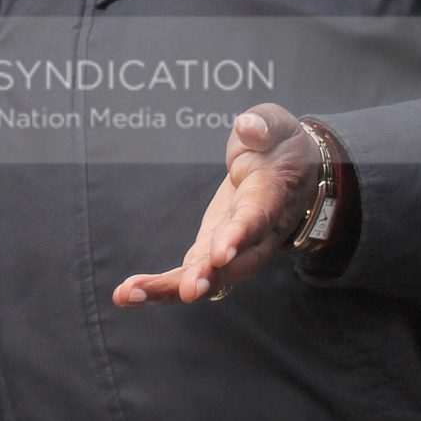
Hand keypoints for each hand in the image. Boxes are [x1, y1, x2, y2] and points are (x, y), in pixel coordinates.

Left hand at [113, 104, 318, 307]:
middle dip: (209, 277)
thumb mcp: (276, 125)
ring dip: (171, 289)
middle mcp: (257, 232)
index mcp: (271, 195)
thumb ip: (264, 125)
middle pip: (235, 262)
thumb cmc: (279, 146)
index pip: (256, 218)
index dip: (240, 236)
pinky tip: (127, 294)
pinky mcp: (211, 252)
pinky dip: (161, 288)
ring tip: (130, 295)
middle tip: (187, 292)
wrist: (292, 174)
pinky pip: (189, 275)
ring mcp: (233, 247)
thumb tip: (247, 129)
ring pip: (209, 277)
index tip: (220, 254)